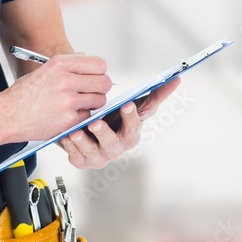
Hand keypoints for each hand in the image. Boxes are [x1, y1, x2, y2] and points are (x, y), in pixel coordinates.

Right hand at [1, 54, 111, 140]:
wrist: (7, 116)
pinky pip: (89, 116)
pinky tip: (69, 115)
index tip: (96, 77)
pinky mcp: (69, 119)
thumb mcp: (45, 70)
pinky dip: (82, 117)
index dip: (100, 72)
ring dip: (93, 103)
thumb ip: (68, 64)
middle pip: (104, 82)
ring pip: (100, 99)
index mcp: (59, 65)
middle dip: (101, 88)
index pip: (98, 64)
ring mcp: (68, 101)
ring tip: (79, 105)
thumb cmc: (23, 95)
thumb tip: (88, 60)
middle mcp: (65, 80)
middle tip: (93, 92)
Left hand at [60, 77, 181, 168]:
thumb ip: (156, 95)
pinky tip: (65, 136)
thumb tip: (176, 79)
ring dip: (84, 142)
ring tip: (76, 131)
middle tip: (95, 123)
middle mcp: (116, 149)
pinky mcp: (82, 161)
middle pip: (111, 143)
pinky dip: (70, 147)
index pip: (133, 128)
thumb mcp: (134, 106)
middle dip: (104, 133)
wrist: (92, 129)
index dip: (130, 118)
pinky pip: (75, 156)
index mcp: (131, 135)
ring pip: (91, 152)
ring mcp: (99, 157)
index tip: (126, 104)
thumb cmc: (116, 117)